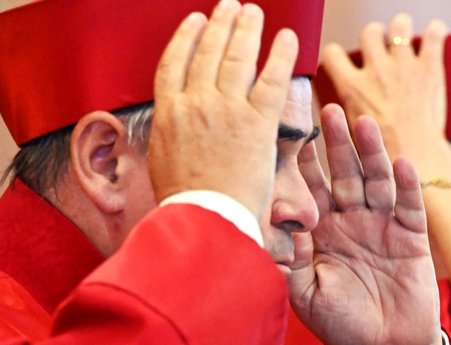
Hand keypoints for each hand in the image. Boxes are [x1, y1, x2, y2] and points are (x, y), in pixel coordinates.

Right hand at [149, 1, 298, 216]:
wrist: (203, 218)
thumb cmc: (185, 202)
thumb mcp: (162, 161)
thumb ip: (171, 134)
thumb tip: (174, 126)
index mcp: (168, 113)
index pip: (174, 63)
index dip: (187, 38)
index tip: (196, 21)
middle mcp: (195, 103)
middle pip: (208, 52)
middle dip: (221, 25)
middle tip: (231, 6)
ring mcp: (227, 109)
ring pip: (237, 58)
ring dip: (247, 30)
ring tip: (253, 12)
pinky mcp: (257, 122)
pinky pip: (272, 81)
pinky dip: (281, 56)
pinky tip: (288, 38)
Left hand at [287, 104, 440, 344]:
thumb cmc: (339, 323)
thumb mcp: (303, 293)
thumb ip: (286, 259)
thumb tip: (270, 220)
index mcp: (321, 232)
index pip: (310, 188)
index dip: (303, 162)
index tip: (292, 134)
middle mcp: (351, 221)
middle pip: (344, 174)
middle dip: (337, 144)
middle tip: (329, 111)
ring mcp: (382, 226)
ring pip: (376, 181)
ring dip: (372, 153)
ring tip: (365, 123)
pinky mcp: (411, 237)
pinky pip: (409, 206)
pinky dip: (406, 185)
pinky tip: (402, 162)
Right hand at [320, 14, 449, 159]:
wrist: (417, 159)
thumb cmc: (384, 155)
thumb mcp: (351, 132)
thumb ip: (347, 108)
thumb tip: (337, 104)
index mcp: (352, 87)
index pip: (332, 53)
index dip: (337, 55)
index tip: (343, 61)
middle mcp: (376, 71)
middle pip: (369, 33)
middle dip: (374, 37)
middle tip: (381, 47)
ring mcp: (404, 66)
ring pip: (398, 26)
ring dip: (401, 28)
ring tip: (404, 37)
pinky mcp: (429, 68)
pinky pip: (433, 35)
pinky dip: (435, 31)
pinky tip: (434, 34)